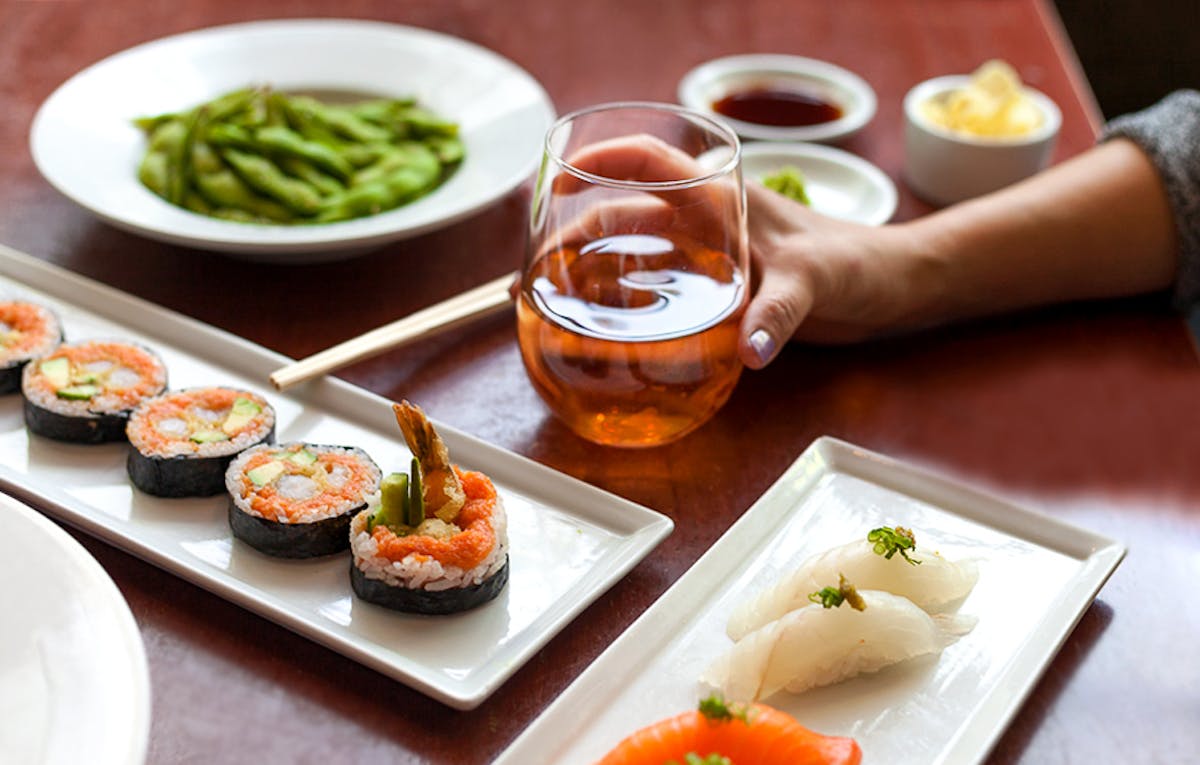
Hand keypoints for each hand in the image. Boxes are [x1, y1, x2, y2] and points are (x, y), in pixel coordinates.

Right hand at [554, 133, 937, 367]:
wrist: (890, 291)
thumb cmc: (857, 265)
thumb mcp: (817, 281)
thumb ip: (782, 310)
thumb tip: (750, 350)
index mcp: (723, 198)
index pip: (651, 163)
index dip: (602, 162)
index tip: (558, 178)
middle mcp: (708, 222)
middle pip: (627, 214)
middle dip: (579, 232)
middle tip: (540, 270)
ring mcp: (711, 257)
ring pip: (639, 254)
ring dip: (598, 271)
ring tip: (556, 300)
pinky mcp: (720, 292)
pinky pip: (664, 292)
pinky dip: (632, 307)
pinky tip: (610, 334)